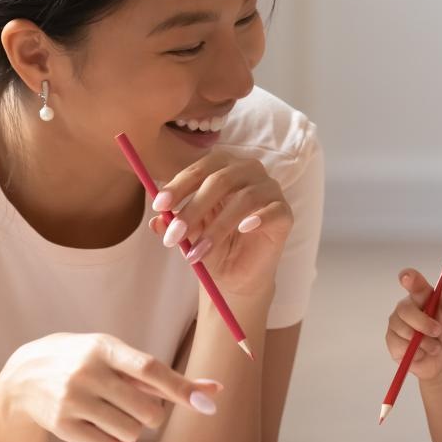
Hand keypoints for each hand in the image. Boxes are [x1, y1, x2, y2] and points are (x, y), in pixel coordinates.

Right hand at [0, 333, 222, 441]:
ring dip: (135, 432)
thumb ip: (162, 375)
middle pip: (147, 411)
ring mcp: (72, 400)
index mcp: (104, 348)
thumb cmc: (84, 362)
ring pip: (132, 433)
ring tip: (117, 417)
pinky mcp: (63, 426)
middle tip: (138, 407)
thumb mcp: (115, 355)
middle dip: (153, 416)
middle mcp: (87, 372)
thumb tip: (216, 390)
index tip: (209, 403)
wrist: (23, 377)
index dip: (182, 388)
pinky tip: (113, 436)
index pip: (150, 369)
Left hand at [147, 151, 292, 296]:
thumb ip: (172, 223)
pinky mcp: (284, 212)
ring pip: (244, 198)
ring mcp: (269, 190)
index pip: (201, 168)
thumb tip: (156, 222)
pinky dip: (257, 218)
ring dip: (217, 227)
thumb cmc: (211, 244)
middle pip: (221, 180)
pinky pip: (273, 210)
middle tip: (174, 237)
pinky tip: (242, 230)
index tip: (158, 206)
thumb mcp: (187, 234)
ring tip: (196, 253)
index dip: (179, 185)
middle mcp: (248, 171)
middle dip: (193, 209)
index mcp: (223, 167)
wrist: (235, 274)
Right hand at [384, 267, 441, 382]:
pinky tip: (421, 353)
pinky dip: (415, 352)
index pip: (411, 281)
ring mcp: (396, 323)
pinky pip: (399, 344)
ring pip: (403, 329)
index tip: (407, 278)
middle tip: (438, 332)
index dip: (408, 278)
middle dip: (423, 323)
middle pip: (405, 309)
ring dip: (423, 342)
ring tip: (433, 346)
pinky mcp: (392, 341)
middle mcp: (406, 306)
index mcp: (421, 295)